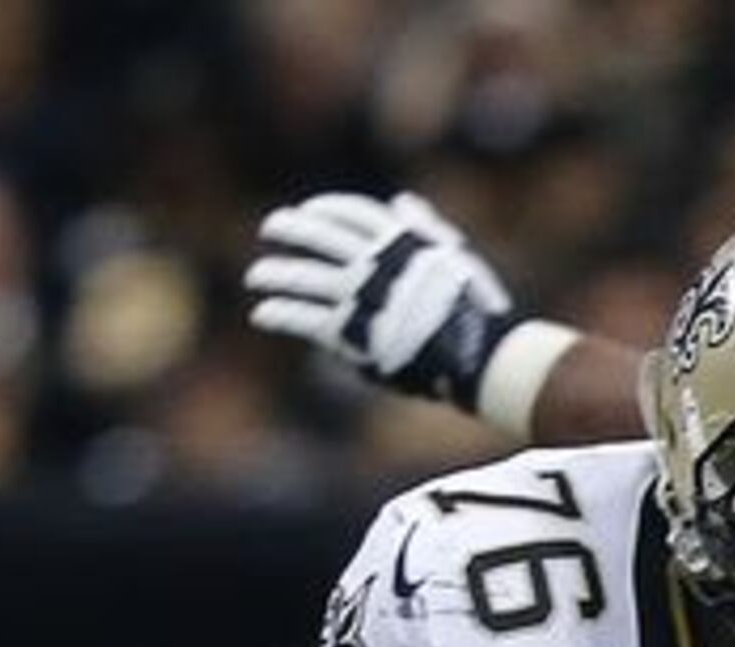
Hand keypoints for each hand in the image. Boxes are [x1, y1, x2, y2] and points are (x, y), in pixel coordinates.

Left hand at [245, 190, 521, 408]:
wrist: (479, 356)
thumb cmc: (473, 310)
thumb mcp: (457, 260)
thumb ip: (426, 230)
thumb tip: (403, 202)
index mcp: (401, 242)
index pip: (353, 212)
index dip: (326, 208)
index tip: (309, 209)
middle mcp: (375, 263)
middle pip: (319, 236)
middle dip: (290, 229)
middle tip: (269, 229)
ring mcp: (361, 297)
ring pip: (305, 277)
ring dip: (276, 274)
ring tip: (256, 276)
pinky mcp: (352, 332)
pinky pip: (305, 318)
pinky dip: (281, 313)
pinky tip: (262, 314)